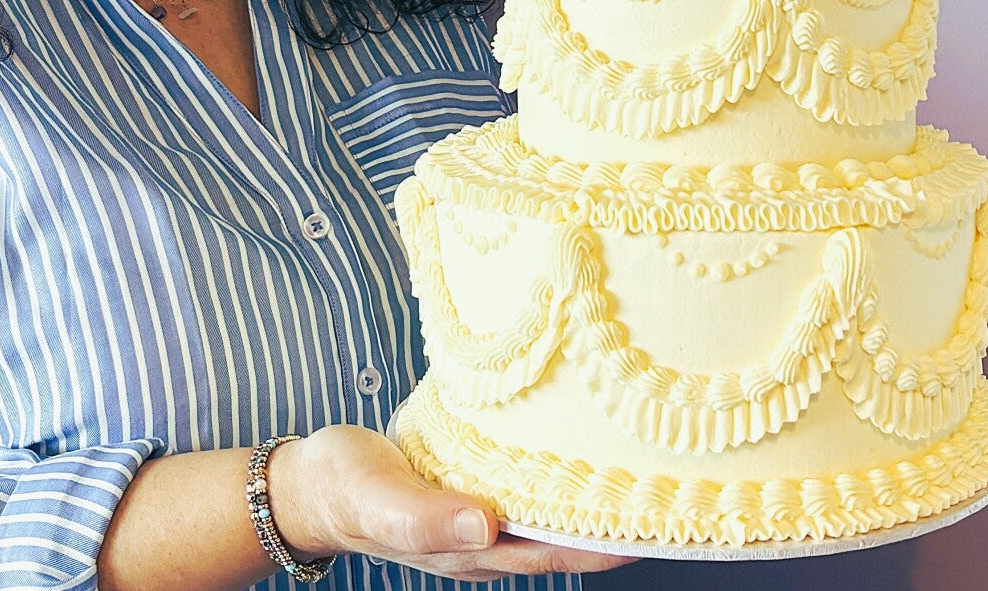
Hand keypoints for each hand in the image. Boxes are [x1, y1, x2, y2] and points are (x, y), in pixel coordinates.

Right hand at [268, 424, 639, 580]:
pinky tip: (580, 436)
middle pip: (571, 533)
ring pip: (554, 505)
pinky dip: (560, 463)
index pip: (563, 550)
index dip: (614, 540)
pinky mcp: (471, 480)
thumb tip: (483, 526)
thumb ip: (426, 517)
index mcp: (474, 549)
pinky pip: (529, 478)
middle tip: (677, 477)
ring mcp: (481, 512)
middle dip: (622, 514)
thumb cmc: (344, 490)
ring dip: (595, 487)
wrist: (309, 481)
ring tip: (645, 454)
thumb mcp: (378, 499)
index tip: (666, 518)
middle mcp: (489, 537)